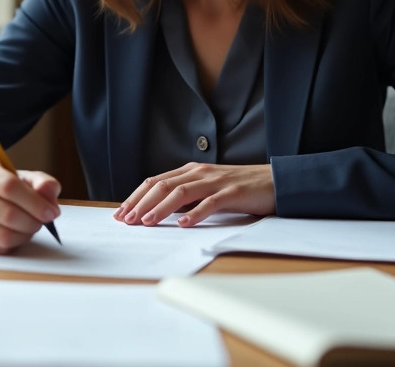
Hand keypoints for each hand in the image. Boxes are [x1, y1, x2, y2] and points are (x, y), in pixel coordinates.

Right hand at [0, 163, 60, 253]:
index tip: (51, 213)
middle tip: (42, 222)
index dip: (35, 202)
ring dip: (24, 235)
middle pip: (8, 214)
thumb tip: (48, 191)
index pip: (9, 187)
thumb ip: (42, 183)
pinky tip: (14, 234)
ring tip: (29, 227)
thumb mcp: (24, 179)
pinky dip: (12, 244)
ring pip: (3, 235)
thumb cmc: (5, 189)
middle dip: (33, 222)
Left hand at [113, 163, 274, 227]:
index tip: (120, 213)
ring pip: (181, 192)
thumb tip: (159, 212)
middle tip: (126, 220)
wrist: (274, 181)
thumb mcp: (207, 189)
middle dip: (141, 203)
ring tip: (147, 222)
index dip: (136, 197)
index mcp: (191, 171)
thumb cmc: (239, 188)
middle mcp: (200, 172)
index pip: (156, 182)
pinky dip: (195, 213)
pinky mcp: (232, 192)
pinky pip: (210, 202)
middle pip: (163, 186)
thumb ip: (186, 196)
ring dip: (161, 208)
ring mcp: (216, 181)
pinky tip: (183, 224)